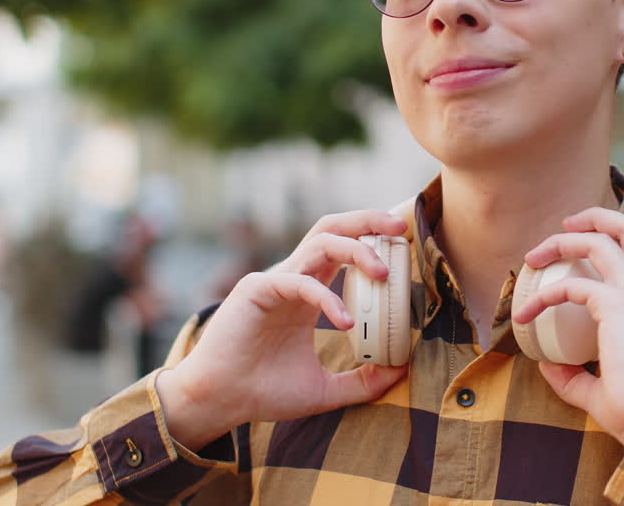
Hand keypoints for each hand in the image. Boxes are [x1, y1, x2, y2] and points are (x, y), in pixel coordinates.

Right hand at [156, 211, 408, 449]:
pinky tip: (346, 322)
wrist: (219, 402)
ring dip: (356, 250)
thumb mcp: (324, 390)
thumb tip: (400, 373)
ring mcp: (274, 280)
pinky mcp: (257, 290)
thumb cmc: (263, 391)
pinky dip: (327, 297)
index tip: (403, 246)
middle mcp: (293, 279)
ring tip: (383, 273)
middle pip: (333, 230)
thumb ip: (362, 382)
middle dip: (367, 221)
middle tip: (399, 227)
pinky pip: (299, 281)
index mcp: (307, 293)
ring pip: (320, 242)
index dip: (372, 242)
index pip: (343, 251)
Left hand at [512, 208, 623, 447]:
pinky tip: (527, 314)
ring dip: (562, 242)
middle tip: (564, 226)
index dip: (618, 234)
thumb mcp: (603, 385)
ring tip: (534, 256)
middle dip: (596, 217)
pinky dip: (545, 295)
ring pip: (601, 241)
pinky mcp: (618, 304)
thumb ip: (576, 374)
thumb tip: (547, 365)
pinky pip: (571, 285)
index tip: (585, 241)